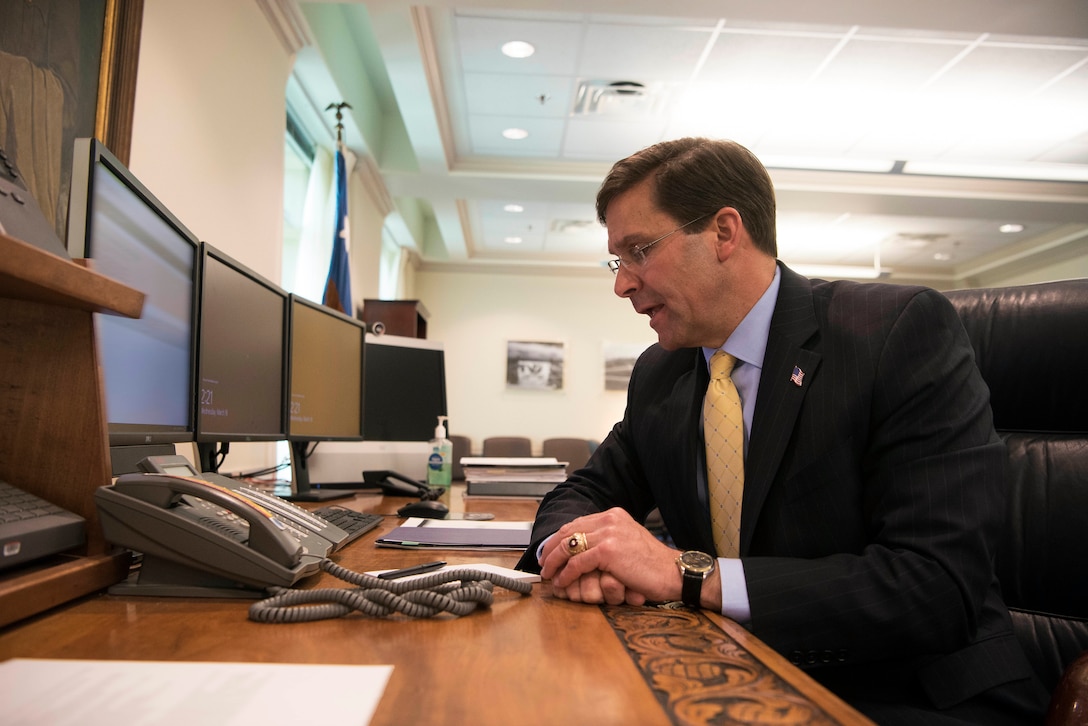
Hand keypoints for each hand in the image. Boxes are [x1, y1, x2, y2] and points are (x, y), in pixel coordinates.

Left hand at [539, 507, 685, 604]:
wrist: (673, 572)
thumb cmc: (653, 564)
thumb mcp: (628, 542)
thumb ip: (607, 539)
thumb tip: (584, 547)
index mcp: (613, 515)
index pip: (577, 523)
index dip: (559, 538)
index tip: (550, 551)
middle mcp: (610, 519)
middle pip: (569, 531)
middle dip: (551, 549)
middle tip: (543, 564)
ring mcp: (609, 534)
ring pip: (569, 546)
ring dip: (555, 562)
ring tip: (549, 574)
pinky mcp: (609, 551)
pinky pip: (578, 562)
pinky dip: (567, 574)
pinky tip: (562, 581)